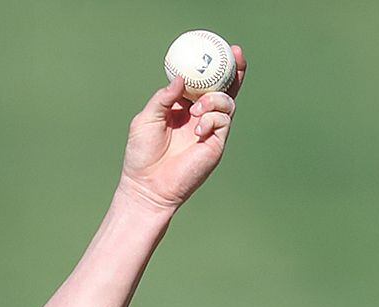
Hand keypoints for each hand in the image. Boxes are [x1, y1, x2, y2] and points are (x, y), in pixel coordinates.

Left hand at [120, 49, 242, 210]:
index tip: (218, 48)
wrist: (148, 186)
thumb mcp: (147, 118)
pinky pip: (224, 121)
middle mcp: (200, 116)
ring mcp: (210, 130)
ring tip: (197, 110)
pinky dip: (212, 118)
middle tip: (236, 54)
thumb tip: (182, 78)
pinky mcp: (215, 145)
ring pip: (226, 102)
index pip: (203, 82)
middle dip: (234, 70)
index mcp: (183, 107)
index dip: (212, 66)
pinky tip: (198, 129)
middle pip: (224, 89)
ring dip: (214, 99)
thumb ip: (164, 97)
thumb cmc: (142, 154)